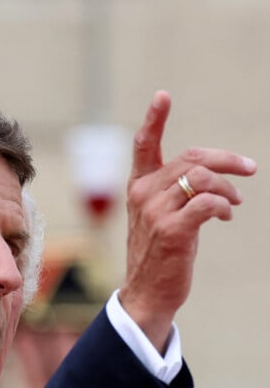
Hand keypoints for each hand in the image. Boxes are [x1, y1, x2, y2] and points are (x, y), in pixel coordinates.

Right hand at [119, 90, 256, 352]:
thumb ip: (174, 192)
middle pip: (191, 158)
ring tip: (235, 205)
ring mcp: (154, 212)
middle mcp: (143, 195)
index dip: (154, 120)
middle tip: (249, 170)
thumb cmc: (157, 254)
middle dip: (227, 160)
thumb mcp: (158, 218)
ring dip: (229, 188)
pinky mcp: (171, 230)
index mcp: (138, 189)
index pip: (143, 147)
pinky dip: (224, 206)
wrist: (147, 292)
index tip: (162, 96)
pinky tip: (226, 217)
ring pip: (202, 178)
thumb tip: (214, 176)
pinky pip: (208, 203)